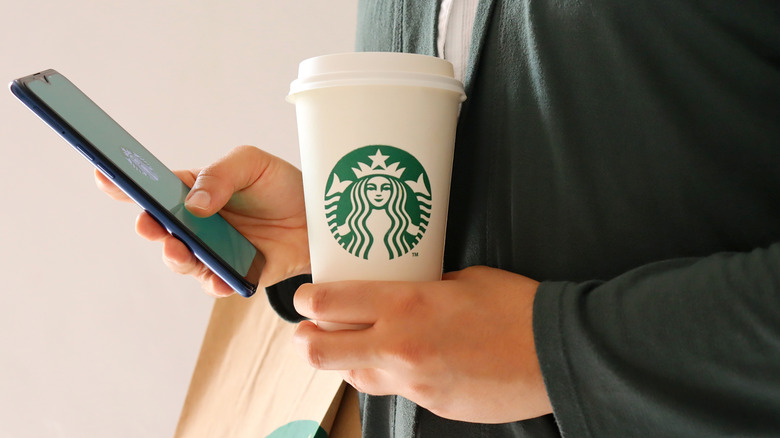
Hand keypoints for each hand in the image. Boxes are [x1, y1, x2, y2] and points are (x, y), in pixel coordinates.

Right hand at [96, 145, 309, 295]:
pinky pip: (216, 283)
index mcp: (194, 189)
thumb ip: (221, 175)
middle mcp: (197, 222)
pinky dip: (214, 282)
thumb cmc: (282, 185)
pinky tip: (218, 279)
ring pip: (182, 259)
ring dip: (176, 256)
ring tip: (180, 249)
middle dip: (150, 227)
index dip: (124, 184)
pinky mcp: (235, 273)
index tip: (103, 176)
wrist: (321, 218)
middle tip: (149, 224)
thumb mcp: (253, 163)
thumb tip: (193, 203)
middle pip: (161, 228)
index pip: (153, 188)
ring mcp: (213, 249)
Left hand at [292, 266, 551, 422]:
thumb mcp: (460, 279)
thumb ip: (419, 288)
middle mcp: (398, 348)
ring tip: (363, 345)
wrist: (556, 353)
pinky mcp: (431, 405)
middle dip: (305, 339)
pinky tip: (416, 361)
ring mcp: (413, 384)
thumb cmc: (514, 306)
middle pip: (319, 352)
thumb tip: (398, 292)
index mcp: (404, 306)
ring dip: (348, 361)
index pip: (328, 304)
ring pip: (353, 377)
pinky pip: (396, 392)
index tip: (304, 298)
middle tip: (310, 329)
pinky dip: (393, 376)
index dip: (304, 301)